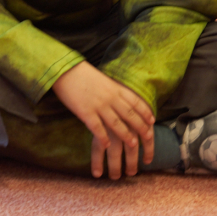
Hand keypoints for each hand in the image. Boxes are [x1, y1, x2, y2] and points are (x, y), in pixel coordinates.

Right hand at [52, 61, 155, 179]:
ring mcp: (98, 105)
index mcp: (115, 88)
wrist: (64, 70)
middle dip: (141, 126)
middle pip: (130, 114)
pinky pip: (97, 128)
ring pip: (117, 123)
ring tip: (133, 145)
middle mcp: (110, 97)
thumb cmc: (82, 74)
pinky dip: (103, 138)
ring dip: (126, 135)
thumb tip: (121, 98)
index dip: (145, 112)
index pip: (136, 101)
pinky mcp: (85, 112)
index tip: (152, 121)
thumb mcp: (103, 79)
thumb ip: (112, 89)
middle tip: (148, 137)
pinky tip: (107, 146)